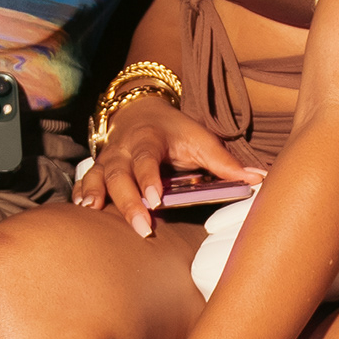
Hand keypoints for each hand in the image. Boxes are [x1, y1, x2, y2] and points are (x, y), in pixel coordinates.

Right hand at [74, 95, 256, 239]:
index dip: (150, 179)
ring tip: (92, 212)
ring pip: (98, 177)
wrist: (140, 111)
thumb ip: (224, 162)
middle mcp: (124, 149)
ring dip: (95, 194)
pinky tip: (81, 210)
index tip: (156, 199)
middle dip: (128, 201)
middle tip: (141, 227)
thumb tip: (258, 178)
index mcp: (149, 139)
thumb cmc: (174, 130)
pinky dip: (81, 194)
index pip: (148, 160)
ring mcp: (108, 159)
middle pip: (120, 175)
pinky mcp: (98, 170)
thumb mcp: (200, 138)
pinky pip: (86, 181)